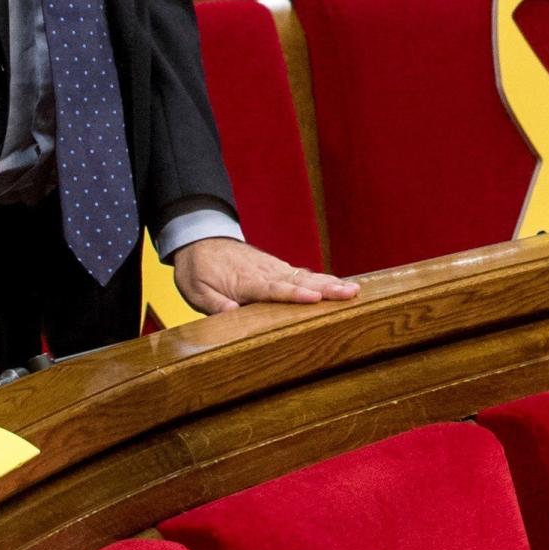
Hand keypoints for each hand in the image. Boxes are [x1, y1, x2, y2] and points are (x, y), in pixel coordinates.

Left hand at [172, 237, 358, 313]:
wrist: (198, 237)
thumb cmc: (197, 268)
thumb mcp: (194, 289)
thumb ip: (212, 303)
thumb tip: (231, 312)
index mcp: (246, 280)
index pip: (274, 289)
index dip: (295, 294)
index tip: (316, 298)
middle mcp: (265, 272)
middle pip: (299, 281)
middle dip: (326, 288)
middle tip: (351, 293)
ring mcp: (272, 267)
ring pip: (304, 275)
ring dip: (329, 282)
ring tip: (354, 290)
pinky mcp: (275, 266)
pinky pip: (300, 273)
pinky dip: (319, 278)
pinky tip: (336, 284)